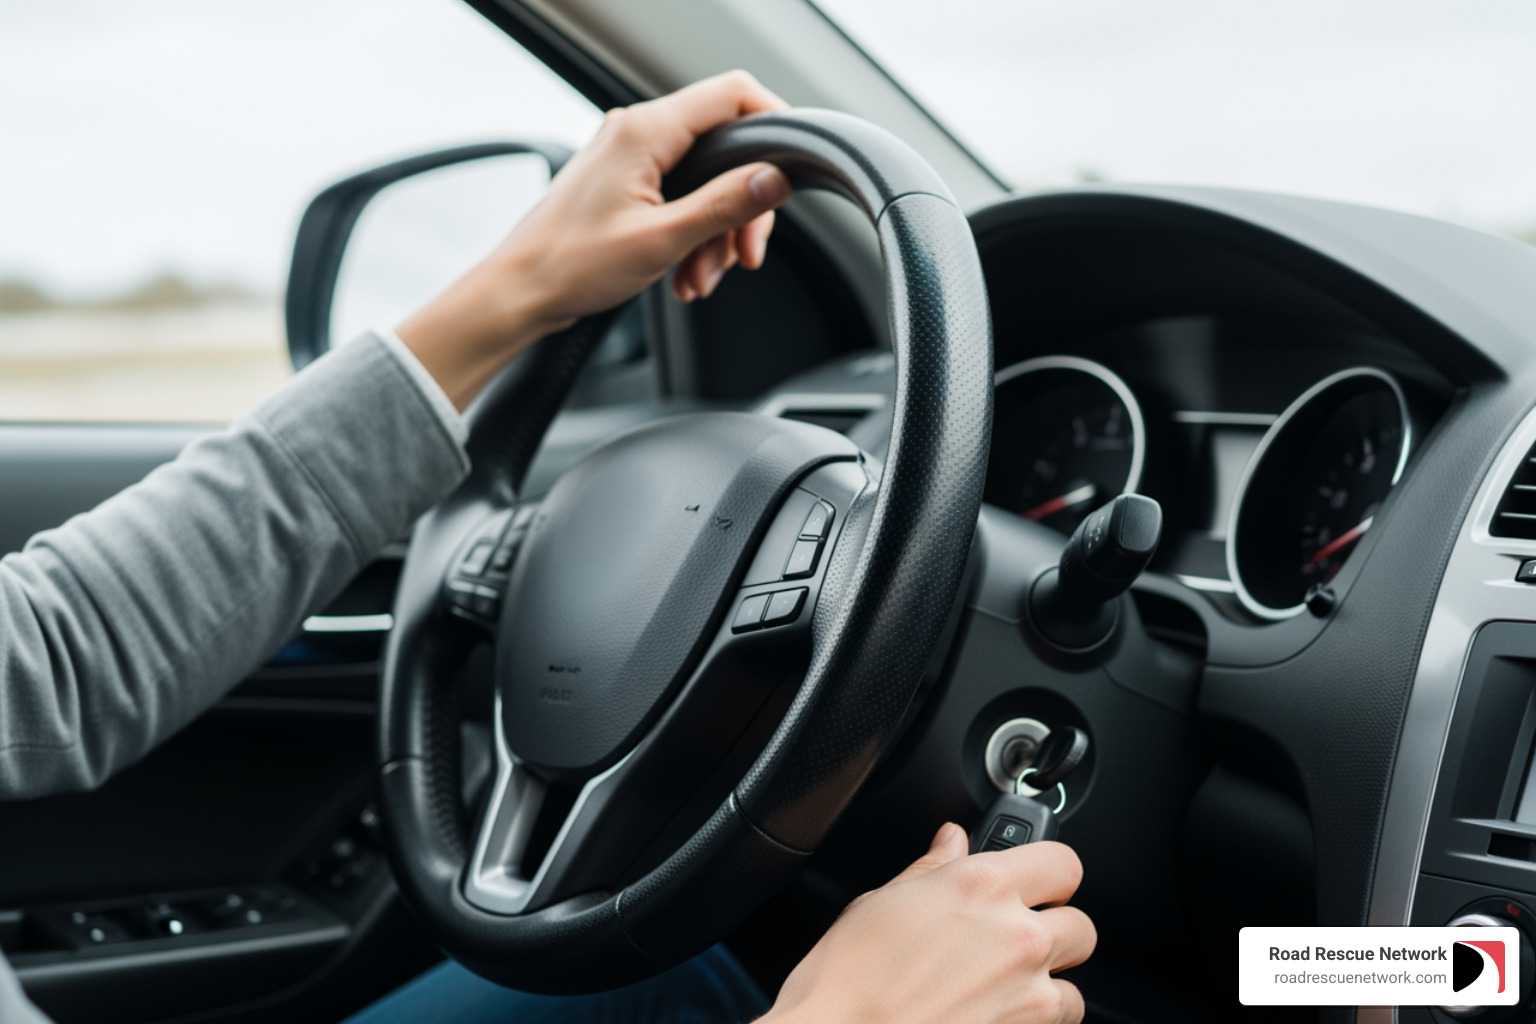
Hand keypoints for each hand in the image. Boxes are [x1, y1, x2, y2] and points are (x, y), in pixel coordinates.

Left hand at [397, 70, 791, 408]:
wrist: (521, 292)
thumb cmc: (570, 265)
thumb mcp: (661, 240)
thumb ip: (723, 206)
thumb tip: (774, 180)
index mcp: (645, 131)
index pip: (733, 94)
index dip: (774, 123)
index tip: (792, 168)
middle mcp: (638, 132)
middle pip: (726, 147)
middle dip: (743, 207)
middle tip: (746, 255)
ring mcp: (631, 156)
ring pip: (707, 180)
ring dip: (716, 233)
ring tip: (701, 277)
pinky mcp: (628, 182)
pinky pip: (682, 197)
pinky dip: (693, 236)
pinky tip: (685, 275)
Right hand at [765, 824, 1095, 1023]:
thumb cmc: (845, 983)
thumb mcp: (878, 904)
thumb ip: (930, 869)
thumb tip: (951, 840)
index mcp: (980, 886)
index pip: (1062, 861)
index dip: (1049, 873)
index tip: (1033, 883)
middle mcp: (1016, 935)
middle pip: (1081, 925)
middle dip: (1054, 932)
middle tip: (1015, 939)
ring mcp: (1028, 993)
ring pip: (1076, 985)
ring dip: (1048, 985)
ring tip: (1002, 987)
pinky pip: (1057, 1023)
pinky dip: (1035, 1020)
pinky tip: (995, 1014)